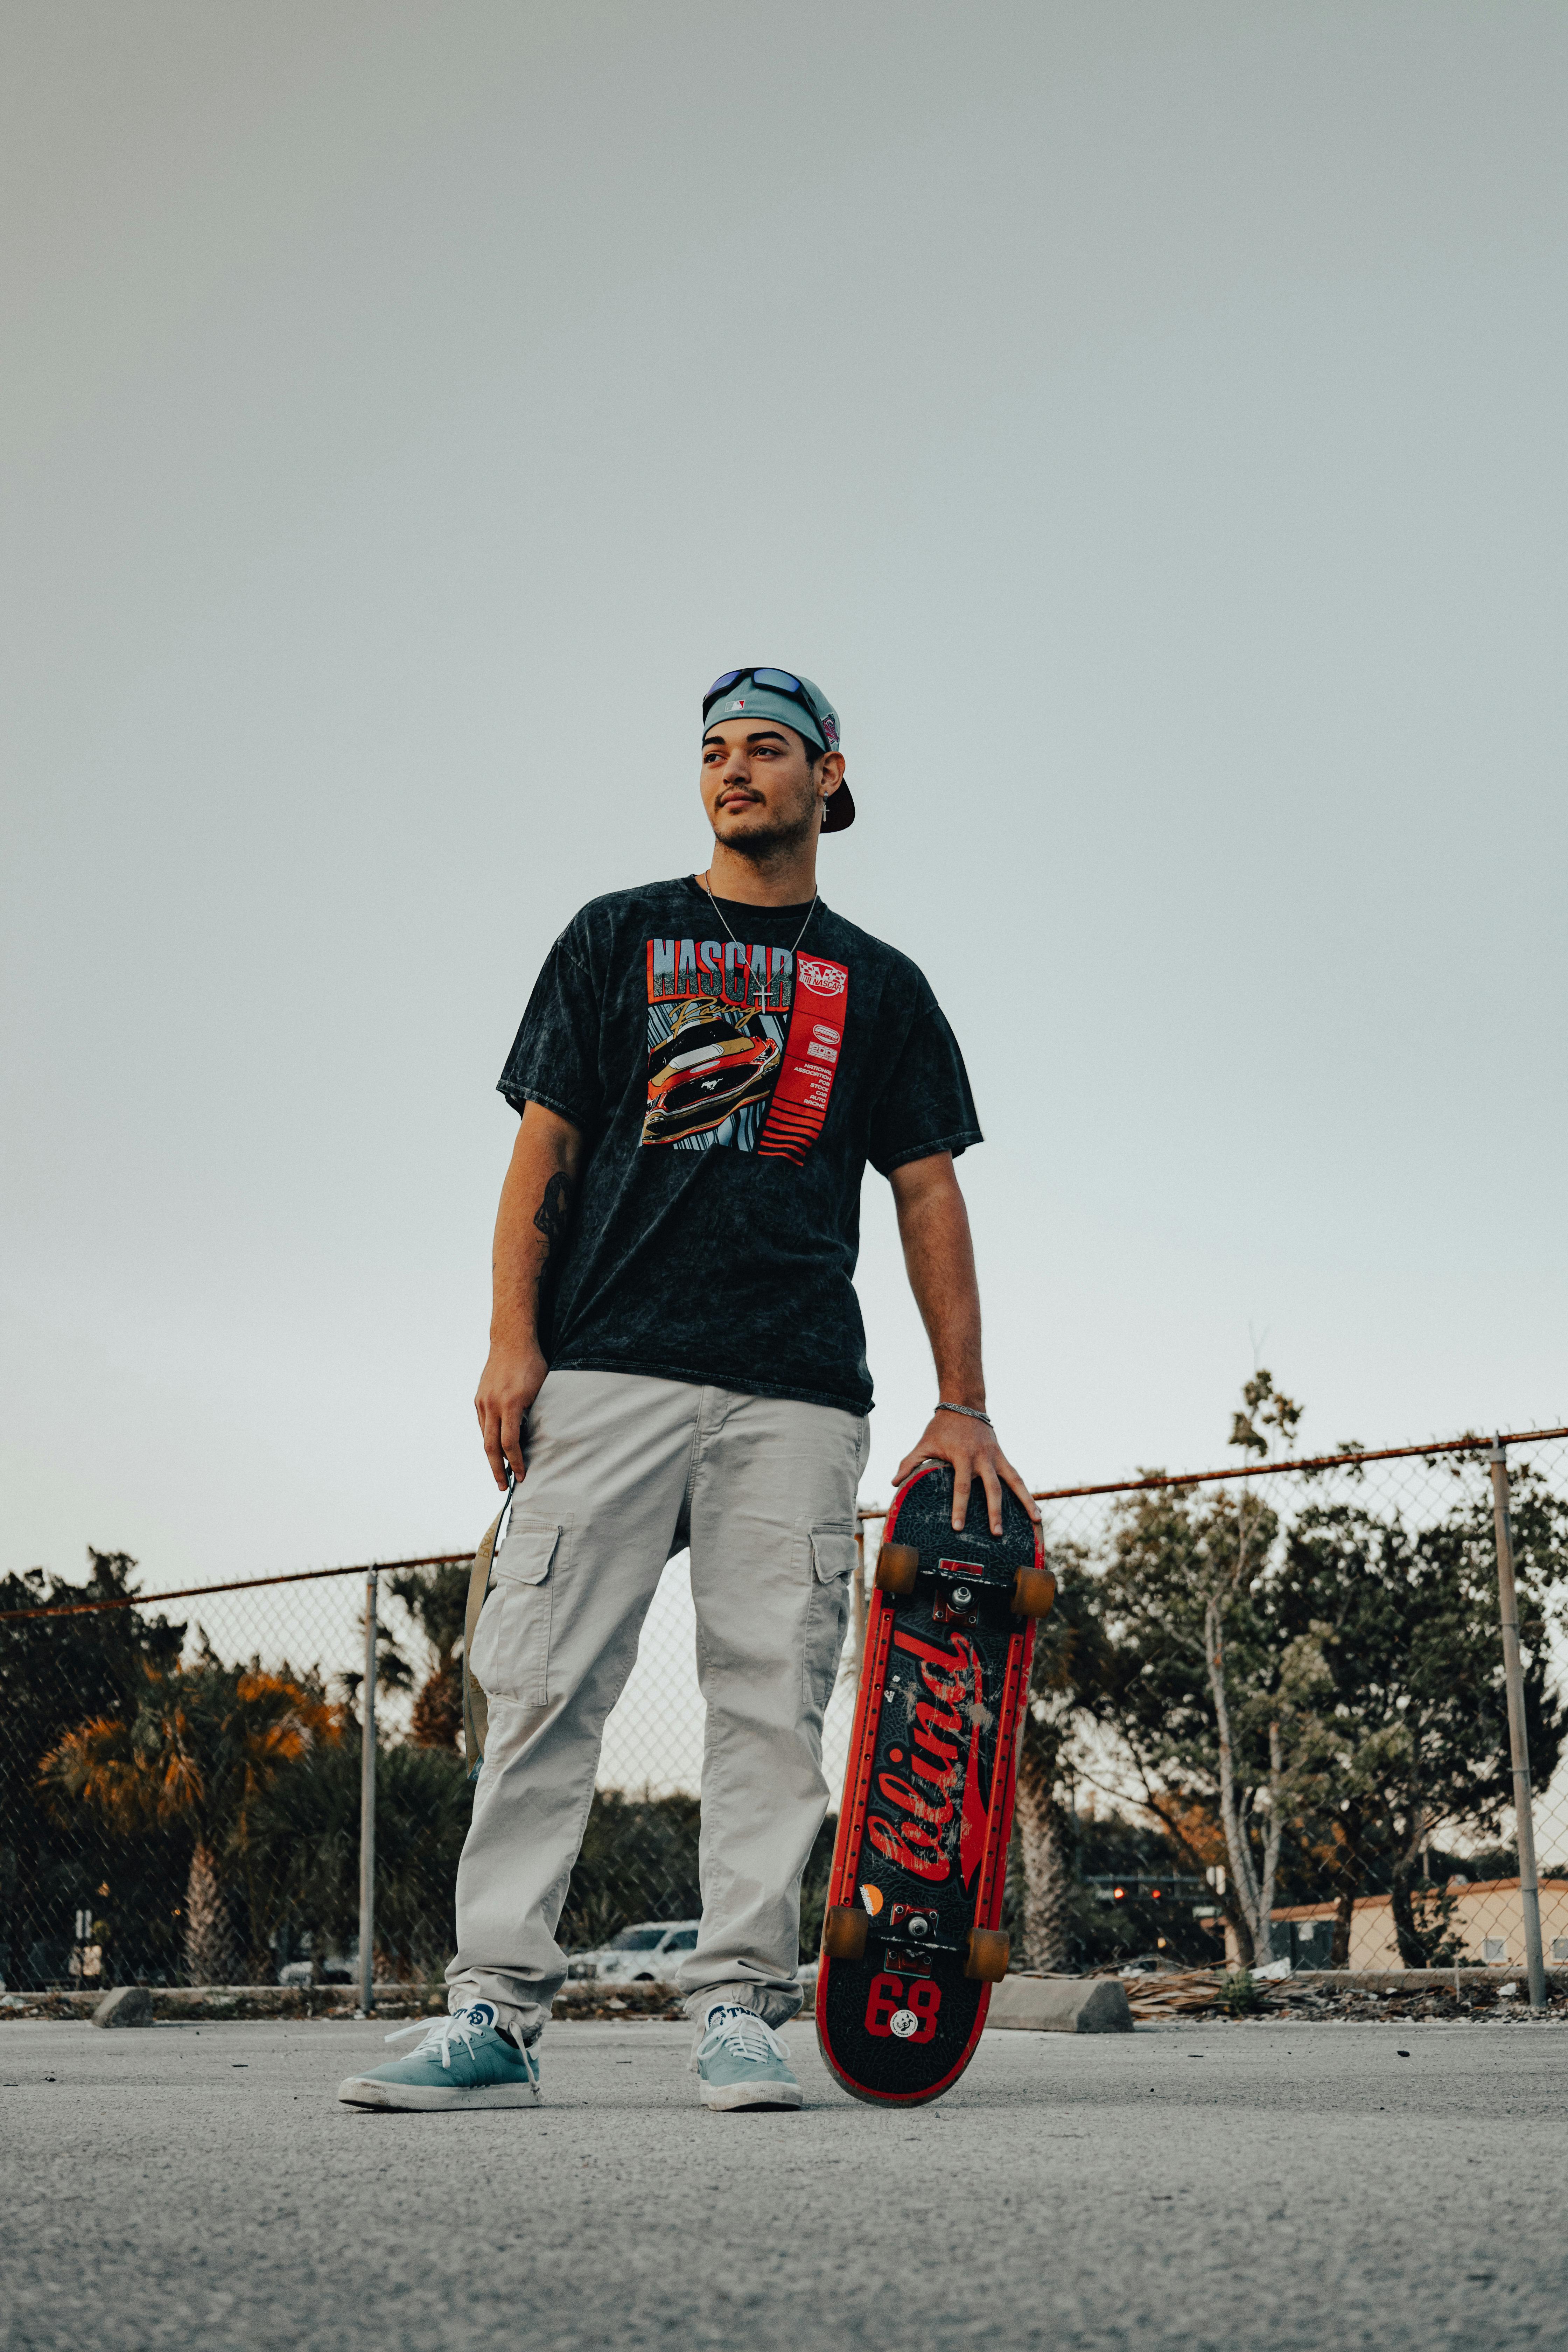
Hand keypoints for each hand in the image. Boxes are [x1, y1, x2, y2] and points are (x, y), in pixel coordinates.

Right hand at [474, 1339, 548, 1490]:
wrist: (511, 1341)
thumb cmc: (532, 1364)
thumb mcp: (540, 1390)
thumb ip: (533, 1414)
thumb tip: (532, 1438)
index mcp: (511, 1404)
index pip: (510, 1443)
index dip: (516, 1462)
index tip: (522, 1475)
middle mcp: (493, 1404)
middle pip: (491, 1447)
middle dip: (497, 1470)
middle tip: (504, 1487)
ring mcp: (482, 1401)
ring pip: (485, 1437)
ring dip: (492, 1456)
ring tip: (501, 1471)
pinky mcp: (478, 1398)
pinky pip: (483, 1425)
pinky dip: (489, 1438)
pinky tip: (496, 1448)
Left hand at [893, 1411, 1039, 1536]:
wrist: (964, 1404)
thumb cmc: (941, 1427)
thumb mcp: (924, 1443)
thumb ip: (909, 1463)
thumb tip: (894, 1483)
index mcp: (962, 1457)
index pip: (961, 1486)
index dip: (960, 1507)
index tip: (958, 1527)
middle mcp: (982, 1458)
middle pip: (991, 1488)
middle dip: (994, 1512)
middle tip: (996, 1534)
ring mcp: (996, 1457)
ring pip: (1014, 1482)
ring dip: (1025, 1501)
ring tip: (1036, 1520)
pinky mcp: (1003, 1457)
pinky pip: (1017, 1476)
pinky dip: (1026, 1492)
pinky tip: (1034, 1508)